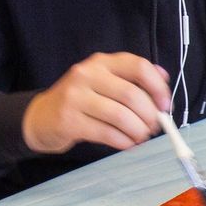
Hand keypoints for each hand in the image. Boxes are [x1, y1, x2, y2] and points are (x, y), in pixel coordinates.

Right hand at [22, 52, 171, 154]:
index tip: (165, 105)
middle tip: (153, 127)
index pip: (138, 66)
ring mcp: (76, 97)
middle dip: (149, 116)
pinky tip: (127, 144)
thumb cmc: (80, 101)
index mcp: (101, 62)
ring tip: (140, 137)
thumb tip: (163, 79)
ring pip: (121, 116)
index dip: (157, 87)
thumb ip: (131, 79)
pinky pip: (107, 133)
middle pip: (131, 94)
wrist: (40, 118)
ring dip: (138, 131)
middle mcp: (87, 74)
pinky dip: (124, 141)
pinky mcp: (70, 121)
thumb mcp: (103, 82)